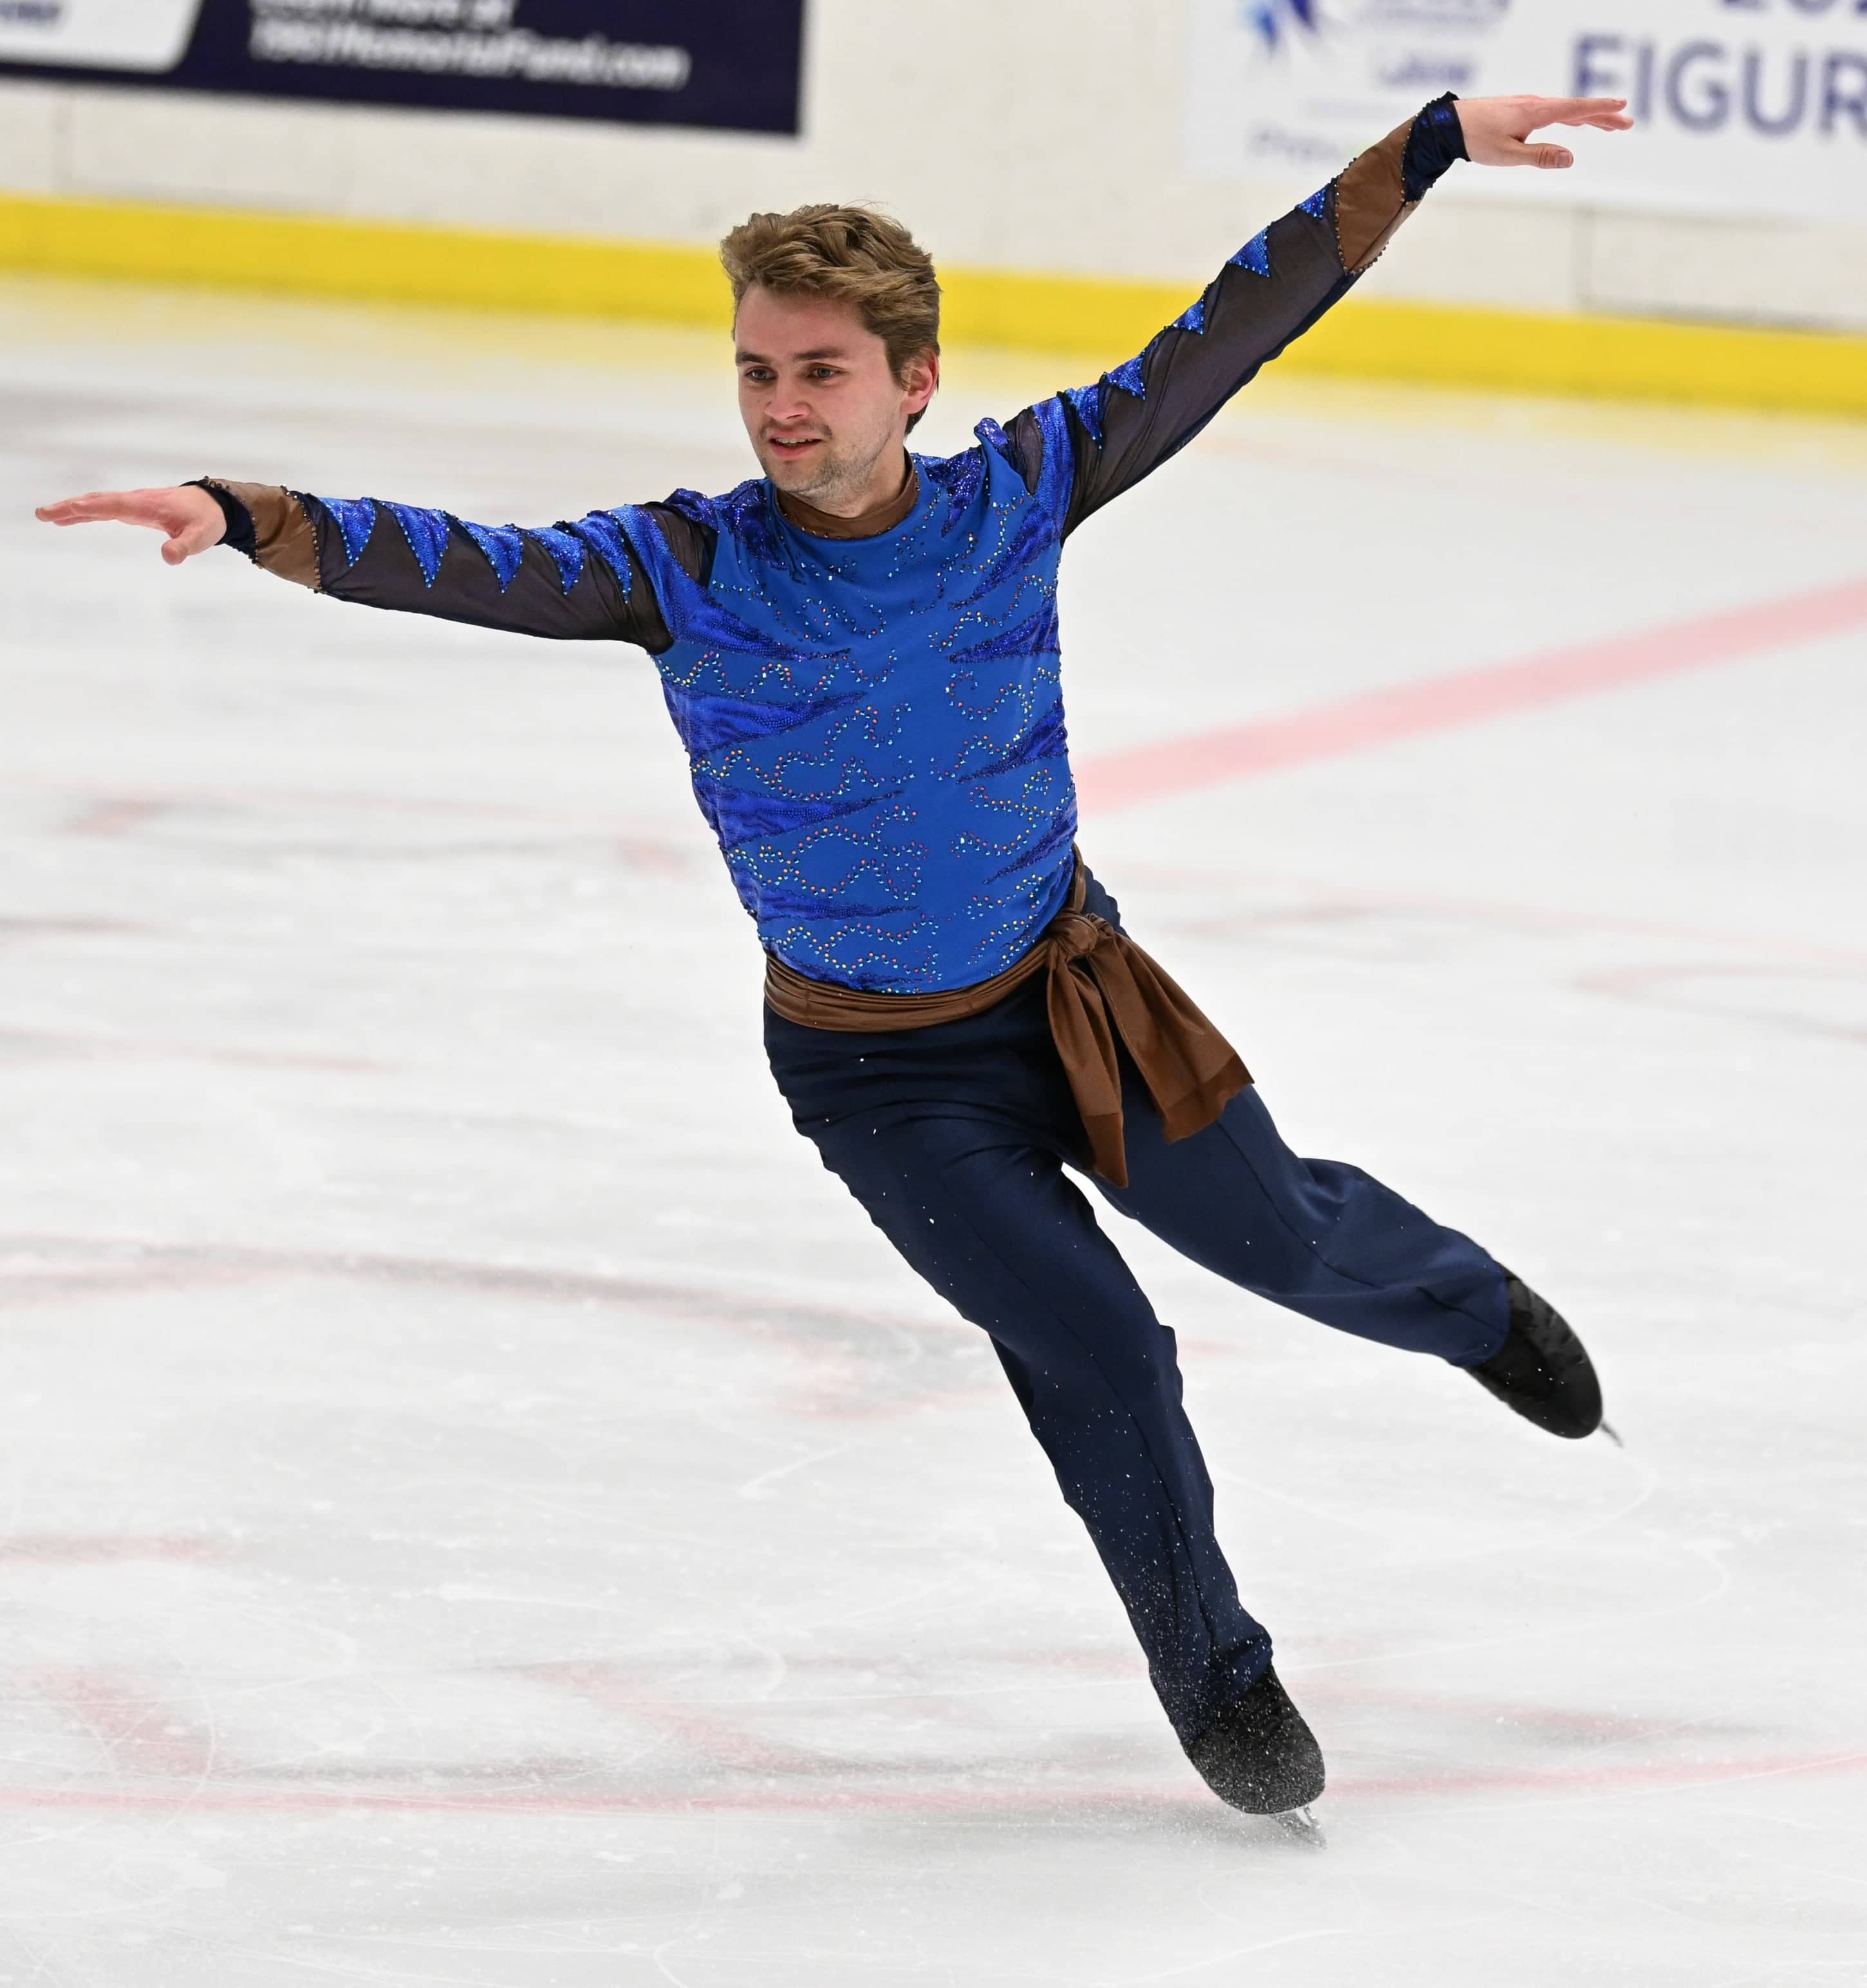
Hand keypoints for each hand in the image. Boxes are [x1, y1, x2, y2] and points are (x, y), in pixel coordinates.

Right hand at [35, 484, 227, 564]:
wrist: (214, 505)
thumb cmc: (207, 521)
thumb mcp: (202, 537)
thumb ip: (185, 547)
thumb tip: (168, 557)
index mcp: (147, 505)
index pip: (114, 505)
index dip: (92, 507)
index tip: (70, 508)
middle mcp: (135, 500)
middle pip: (97, 501)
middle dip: (70, 507)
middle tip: (42, 513)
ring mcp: (132, 503)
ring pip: (97, 503)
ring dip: (72, 509)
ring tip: (46, 516)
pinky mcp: (133, 508)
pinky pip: (103, 508)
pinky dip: (85, 511)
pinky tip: (68, 518)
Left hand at [1455, 95, 1631, 170]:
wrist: (1450, 125)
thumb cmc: (1476, 141)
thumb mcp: (1508, 155)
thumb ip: (1540, 156)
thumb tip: (1571, 158)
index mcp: (1536, 112)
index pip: (1576, 109)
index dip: (1600, 109)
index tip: (1622, 106)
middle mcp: (1536, 104)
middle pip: (1577, 109)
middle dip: (1603, 116)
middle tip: (1627, 123)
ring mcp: (1529, 105)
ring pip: (1567, 110)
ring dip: (1591, 117)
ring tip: (1612, 125)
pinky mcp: (1522, 110)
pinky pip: (1554, 112)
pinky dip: (1572, 116)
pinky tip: (1578, 121)